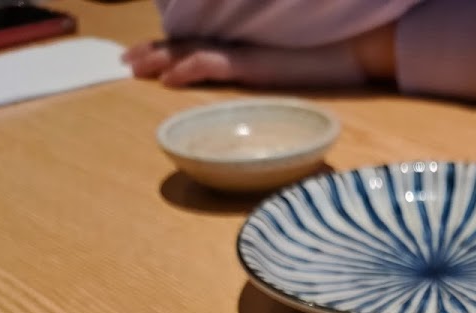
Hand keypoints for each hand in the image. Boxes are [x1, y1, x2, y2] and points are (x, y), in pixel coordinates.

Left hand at [123, 41, 307, 87]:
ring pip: (191, 51)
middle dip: (152, 51)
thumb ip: (258, 79)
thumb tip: (237, 103)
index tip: (140, 59)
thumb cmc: (324, 68)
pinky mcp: (253, 64)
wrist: (351, 51)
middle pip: (185, 44)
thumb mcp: (284, 78)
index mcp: (240, 50)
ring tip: (134, 67)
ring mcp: (244, 53)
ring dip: (160, 58)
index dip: (165, 50)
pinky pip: (213, 63)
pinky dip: (187, 69)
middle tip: (124, 61)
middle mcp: (237, 47)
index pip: (195, 46)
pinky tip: (168, 79)